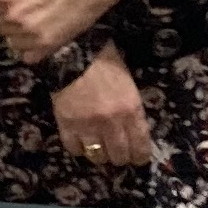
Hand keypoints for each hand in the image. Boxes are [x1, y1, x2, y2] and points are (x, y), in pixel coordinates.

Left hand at [0, 0, 135, 63]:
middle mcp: (12, 17)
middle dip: (8, 14)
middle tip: (29, 2)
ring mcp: (29, 35)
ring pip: (10, 40)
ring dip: (18, 31)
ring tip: (37, 16)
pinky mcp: (46, 47)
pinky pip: (27, 56)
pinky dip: (32, 47)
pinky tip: (43, 31)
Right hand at [55, 46, 153, 165]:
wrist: (73, 50)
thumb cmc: (105, 61)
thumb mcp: (128, 83)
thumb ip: (131, 108)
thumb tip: (133, 128)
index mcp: (131, 110)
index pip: (140, 147)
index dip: (140, 156)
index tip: (138, 157)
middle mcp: (111, 123)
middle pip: (119, 156)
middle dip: (120, 157)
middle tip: (117, 151)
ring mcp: (88, 126)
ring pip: (97, 157)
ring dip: (100, 155)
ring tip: (99, 147)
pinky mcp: (67, 125)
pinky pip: (74, 149)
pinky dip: (79, 148)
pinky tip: (81, 141)